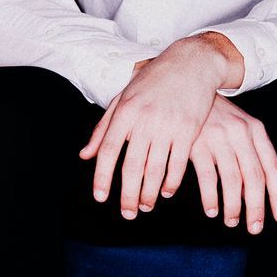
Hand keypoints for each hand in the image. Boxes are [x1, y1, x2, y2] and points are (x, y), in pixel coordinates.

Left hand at [79, 35, 235, 218]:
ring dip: (149, 193)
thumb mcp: (124, 97)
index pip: (108, 150)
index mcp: (125, 111)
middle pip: (132, 166)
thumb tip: (85, 156)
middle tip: (126, 213)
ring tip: (144, 206)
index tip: (100, 197)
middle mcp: (145, 120)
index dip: (102, 176)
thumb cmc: (153, 80)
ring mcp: (168, 125)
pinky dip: (172, 181)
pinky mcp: (189, 129)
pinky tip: (167, 192)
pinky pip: (179, 163)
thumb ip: (103, 128)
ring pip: (156, 168)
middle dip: (128, 194)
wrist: (190, 63)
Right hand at [187, 95, 276, 232]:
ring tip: (231, 221)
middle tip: (255, 228)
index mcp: (256, 131)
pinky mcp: (197, 142)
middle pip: (254, 178)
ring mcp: (219, 137)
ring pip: (232, 180)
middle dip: (256, 207)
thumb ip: (253, 154)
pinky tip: (212, 210)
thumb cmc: (218, 115)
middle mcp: (241, 133)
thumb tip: (260, 192)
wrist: (190, 85)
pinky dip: (210, 197)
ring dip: (233, 206)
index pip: (273, 168)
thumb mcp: (241, 127)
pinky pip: (207, 176)